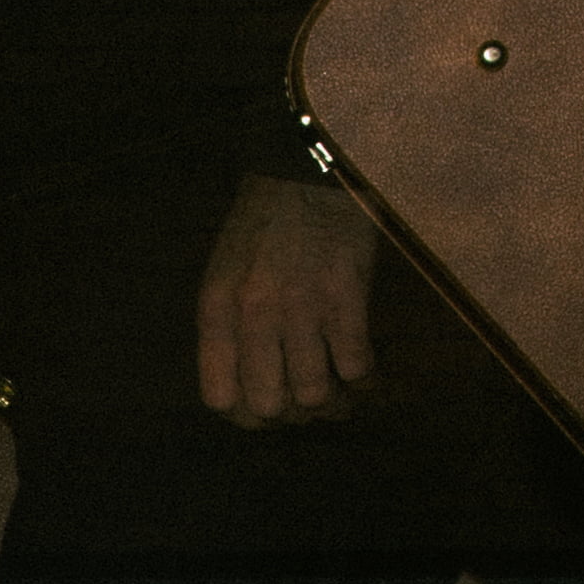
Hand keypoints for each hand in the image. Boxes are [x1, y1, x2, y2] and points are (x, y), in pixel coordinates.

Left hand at [196, 170, 378, 425]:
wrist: (308, 168)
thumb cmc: (267, 224)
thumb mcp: (226, 275)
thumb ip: (229, 331)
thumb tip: (249, 395)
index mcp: (217, 308)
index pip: (220, 398)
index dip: (248, 416)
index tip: (269, 409)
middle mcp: (253, 312)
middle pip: (269, 406)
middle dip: (292, 414)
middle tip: (308, 400)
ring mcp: (300, 304)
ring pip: (314, 395)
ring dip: (332, 403)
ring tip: (341, 392)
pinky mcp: (344, 295)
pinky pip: (355, 368)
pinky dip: (364, 380)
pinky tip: (365, 372)